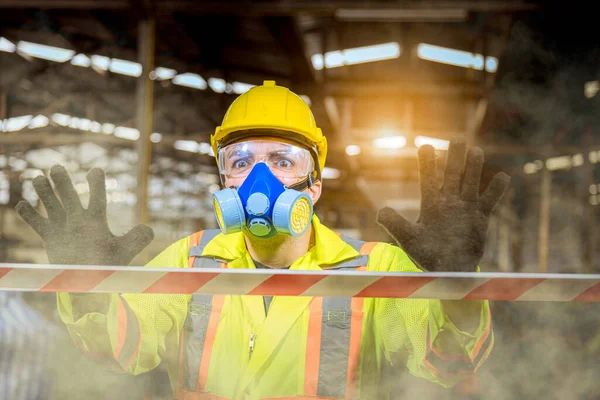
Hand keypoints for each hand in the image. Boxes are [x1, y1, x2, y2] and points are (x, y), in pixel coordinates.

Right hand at [15, 165, 153, 265]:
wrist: (90, 282)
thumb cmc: (108, 266)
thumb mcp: (124, 252)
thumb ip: (136, 240)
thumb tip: (149, 229)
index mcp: (96, 220)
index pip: (97, 198)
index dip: (97, 185)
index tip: (96, 170)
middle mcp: (78, 219)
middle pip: (69, 197)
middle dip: (63, 183)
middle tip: (56, 167)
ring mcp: (63, 226)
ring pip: (51, 204)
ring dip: (44, 192)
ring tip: (37, 178)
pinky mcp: (50, 237)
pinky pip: (37, 223)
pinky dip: (29, 214)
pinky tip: (22, 204)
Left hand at [377, 138, 509, 271]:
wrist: (449, 270)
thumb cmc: (426, 255)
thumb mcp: (408, 239)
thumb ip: (395, 225)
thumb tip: (380, 212)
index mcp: (430, 204)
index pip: (428, 179)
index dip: (428, 163)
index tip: (425, 146)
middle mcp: (448, 202)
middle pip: (452, 175)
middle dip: (454, 158)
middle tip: (457, 139)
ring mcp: (465, 208)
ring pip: (470, 183)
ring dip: (474, 168)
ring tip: (476, 151)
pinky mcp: (480, 218)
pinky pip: (489, 200)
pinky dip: (496, 189)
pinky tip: (503, 176)